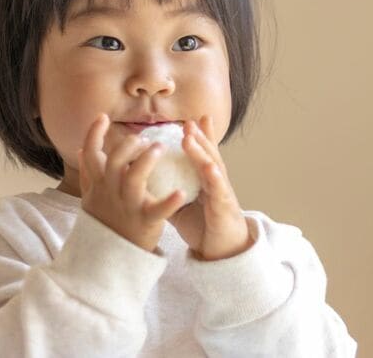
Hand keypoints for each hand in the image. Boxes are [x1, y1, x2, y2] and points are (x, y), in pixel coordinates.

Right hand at [78, 114, 185, 251]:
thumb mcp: (91, 197)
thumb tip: (81, 149)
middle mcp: (111, 192)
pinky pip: (158, 210)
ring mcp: (127, 206)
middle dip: (128, 147)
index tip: (102, 117)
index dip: (94, 134)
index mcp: (100, 184)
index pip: (91, 155)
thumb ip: (88, 172)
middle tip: (144, 138)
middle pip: (114, 163)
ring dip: (146, 161)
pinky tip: (181, 192)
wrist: (109, 258)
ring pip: (134, 179)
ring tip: (159, 148)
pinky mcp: (145, 221)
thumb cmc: (105, 221)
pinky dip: (169, 202)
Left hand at [168, 115, 253, 260]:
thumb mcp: (182, 207)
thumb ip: (169, 193)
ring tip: (190, 137)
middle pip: (208, 155)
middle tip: (187, 122)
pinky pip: (218, 191)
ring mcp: (221, 192)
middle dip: (199, 136)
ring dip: (202, 151)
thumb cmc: (204, 226)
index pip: (201, 155)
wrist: (223, 251)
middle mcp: (215, 182)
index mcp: (205, 181)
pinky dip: (214, 177)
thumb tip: (148, 183)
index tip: (188, 121)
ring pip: (212, 167)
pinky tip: (208, 167)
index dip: (197, 138)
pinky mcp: (224, 207)